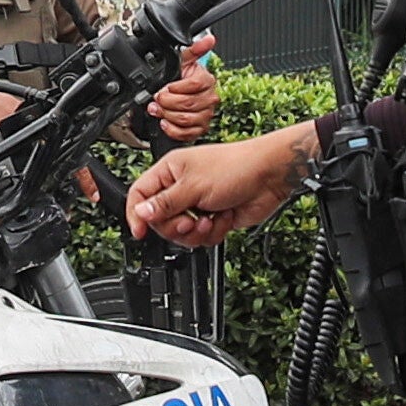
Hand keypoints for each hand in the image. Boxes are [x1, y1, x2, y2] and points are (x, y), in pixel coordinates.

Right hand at [127, 119, 313, 247]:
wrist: (270, 176)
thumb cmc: (235, 167)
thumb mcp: (193, 186)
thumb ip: (165, 203)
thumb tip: (140, 212)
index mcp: (170, 171)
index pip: (140, 195)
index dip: (136, 215)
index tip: (140, 232)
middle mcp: (180, 187)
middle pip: (160, 220)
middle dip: (176, 227)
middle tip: (190, 221)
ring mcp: (197, 204)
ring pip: (181, 233)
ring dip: (197, 232)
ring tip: (210, 220)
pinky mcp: (213, 218)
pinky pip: (201, 237)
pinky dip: (213, 232)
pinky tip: (223, 218)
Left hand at [148, 42, 223, 141]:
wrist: (179, 95)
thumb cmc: (181, 78)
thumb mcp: (183, 61)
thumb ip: (194, 49)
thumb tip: (209, 39)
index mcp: (207, 81)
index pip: (194, 85)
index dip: (176, 88)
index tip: (166, 87)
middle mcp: (210, 99)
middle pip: (189, 104)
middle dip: (168, 102)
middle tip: (157, 99)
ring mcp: (206, 115)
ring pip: (187, 119)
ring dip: (168, 115)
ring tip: (158, 110)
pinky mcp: (200, 129)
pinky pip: (187, 134)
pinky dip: (173, 129)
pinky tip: (165, 122)